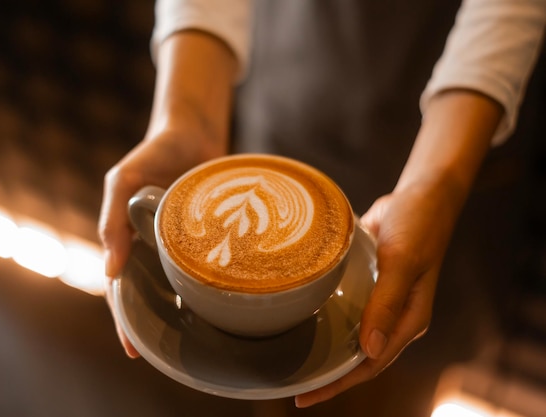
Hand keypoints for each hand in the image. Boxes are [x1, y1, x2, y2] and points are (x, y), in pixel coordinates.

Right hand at [97, 30, 236, 356]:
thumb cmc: (153, 153)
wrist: (193, 132)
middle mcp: (155, 247)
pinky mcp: (209, 235)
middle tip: (167, 354)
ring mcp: (181, 243)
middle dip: (155, 324)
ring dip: (185, 310)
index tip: (133, 350)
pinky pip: (209, 265)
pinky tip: (225, 305)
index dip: (124, 321)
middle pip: (151, 294)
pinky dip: (213, 285)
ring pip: (181, 285)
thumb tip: (111, 273)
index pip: (122, 289)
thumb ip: (112, 222)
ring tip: (199, 338)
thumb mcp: (123, 182)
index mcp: (129, 240)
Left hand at [294, 178, 458, 406]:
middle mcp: (393, 316)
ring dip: (326, 346)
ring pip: (350, 332)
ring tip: (292, 358)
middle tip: (292, 384)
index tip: (306, 395)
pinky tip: (303, 316)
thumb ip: (386, 304)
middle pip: (359, 355)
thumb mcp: (402, 263)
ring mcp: (379, 300)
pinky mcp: (368, 282)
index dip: (339, 383)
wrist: (420, 193)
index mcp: (408, 320)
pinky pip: (346, 306)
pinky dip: (327, 315)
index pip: (371, 364)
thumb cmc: (418, 226)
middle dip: (329, 373)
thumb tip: (369, 350)